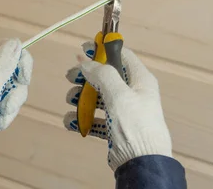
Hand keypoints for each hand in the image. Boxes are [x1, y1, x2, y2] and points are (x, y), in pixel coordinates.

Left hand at [0, 39, 32, 167]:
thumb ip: (2, 66)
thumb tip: (16, 43)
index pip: (8, 46)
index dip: (21, 60)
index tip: (23, 80)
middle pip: (13, 68)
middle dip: (16, 90)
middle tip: (7, 105)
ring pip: (12, 87)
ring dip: (11, 106)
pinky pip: (6, 101)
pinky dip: (5, 114)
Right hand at [63, 42, 171, 171]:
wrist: (141, 165)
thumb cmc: (135, 126)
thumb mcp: (119, 95)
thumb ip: (103, 75)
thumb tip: (88, 62)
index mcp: (140, 80)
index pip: (122, 56)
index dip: (103, 49)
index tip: (83, 48)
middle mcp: (133, 93)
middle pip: (106, 76)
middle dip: (86, 76)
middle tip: (70, 76)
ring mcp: (124, 111)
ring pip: (98, 97)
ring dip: (81, 97)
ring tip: (70, 101)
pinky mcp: (115, 128)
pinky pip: (96, 118)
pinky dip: (83, 118)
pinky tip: (72, 121)